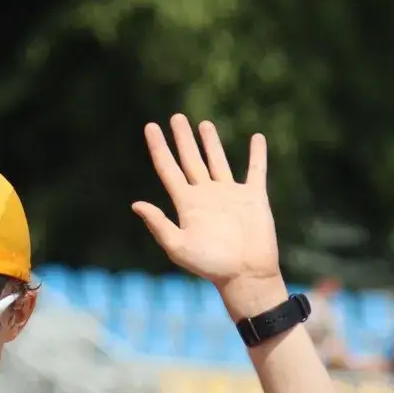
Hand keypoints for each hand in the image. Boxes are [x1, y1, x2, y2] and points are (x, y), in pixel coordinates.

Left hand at [132, 113, 283, 319]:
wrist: (246, 274)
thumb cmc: (211, 265)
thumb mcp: (178, 246)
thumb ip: (158, 224)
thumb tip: (136, 204)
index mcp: (186, 204)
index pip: (168, 169)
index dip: (158, 148)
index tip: (150, 127)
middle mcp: (205, 195)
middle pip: (190, 160)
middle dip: (182, 139)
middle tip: (175, 117)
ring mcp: (229, 194)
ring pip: (217, 161)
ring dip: (211, 142)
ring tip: (203, 124)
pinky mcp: (253, 197)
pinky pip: (255, 170)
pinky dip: (257, 154)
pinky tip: (256, 138)